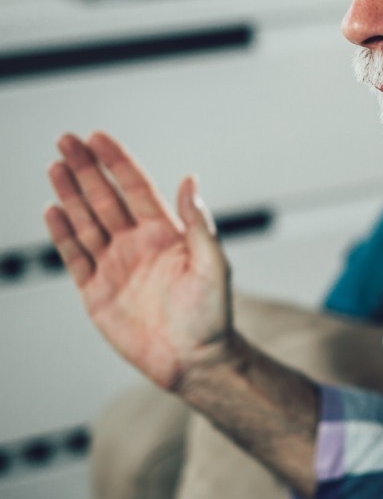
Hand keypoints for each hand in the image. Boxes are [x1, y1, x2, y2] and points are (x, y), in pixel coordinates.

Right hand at [43, 132, 231, 391]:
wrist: (195, 361)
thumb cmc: (212, 315)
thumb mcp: (214, 265)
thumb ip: (199, 224)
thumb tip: (191, 180)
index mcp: (166, 233)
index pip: (136, 189)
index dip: (117, 162)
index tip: (98, 137)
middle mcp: (138, 244)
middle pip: (105, 199)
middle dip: (85, 169)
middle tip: (66, 140)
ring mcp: (115, 266)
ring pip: (86, 222)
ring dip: (70, 195)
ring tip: (55, 166)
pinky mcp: (97, 291)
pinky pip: (75, 257)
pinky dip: (63, 234)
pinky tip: (53, 209)